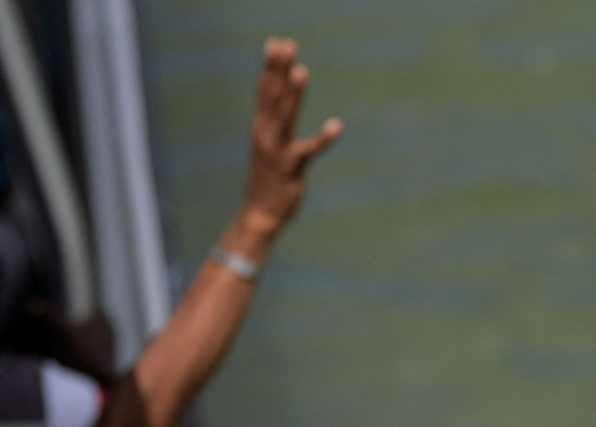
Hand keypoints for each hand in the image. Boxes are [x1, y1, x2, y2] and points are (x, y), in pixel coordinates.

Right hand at [237, 38, 342, 238]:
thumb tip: (278, 96)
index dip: (270, 66)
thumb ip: (272, 119)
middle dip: (279, 70)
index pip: (264, 90)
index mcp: (260, 126)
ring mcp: (278, 150)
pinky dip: (323, 138)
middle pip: (272, 96)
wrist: (259, 214)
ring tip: (301, 71)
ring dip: (294, 94)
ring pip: (286, 116)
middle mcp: (266, 134)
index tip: (275, 42)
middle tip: (285, 44)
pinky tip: (336, 125)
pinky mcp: (293, 168)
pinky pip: (309, 150)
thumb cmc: (267, 176)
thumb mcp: (266, 143)